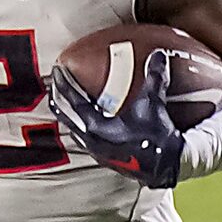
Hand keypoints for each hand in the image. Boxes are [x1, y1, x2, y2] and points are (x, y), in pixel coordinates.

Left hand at [47, 54, 184, 188]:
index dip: (63, 84)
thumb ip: (154, 78)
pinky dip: (82, 127)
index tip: (57, 70)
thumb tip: (157, 55)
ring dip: (68, 115)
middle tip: (54, 84)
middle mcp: (91, 140)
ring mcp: (96, 151)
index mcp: (96, 127)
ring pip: (74, 129)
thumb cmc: (157, 137)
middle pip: (65, 116)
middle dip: (58, 99)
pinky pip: (85, 139)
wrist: (167, 166)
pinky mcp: (104, 158)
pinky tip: (87, 123)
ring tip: (66, 103)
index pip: (72, 101)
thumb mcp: (154, 104)